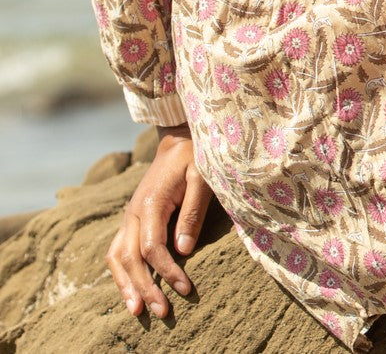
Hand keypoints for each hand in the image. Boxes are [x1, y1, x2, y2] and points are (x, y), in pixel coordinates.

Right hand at [107, 123, 213, 319]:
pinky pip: (118, 251)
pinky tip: (130, 290)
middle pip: (130, 259)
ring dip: (125, 285)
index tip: (185, 289)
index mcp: (150, 204)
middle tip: (160, 312)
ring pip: (117, 258)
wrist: (179, 139)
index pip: (153, 248)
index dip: (167, 271)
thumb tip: (183, 250)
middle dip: (144, 288)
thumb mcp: (201, 177)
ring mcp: (129, 217)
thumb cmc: (195, 156)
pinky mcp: (131, 219)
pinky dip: (122, 273)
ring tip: (136, 311)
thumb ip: (193, 212)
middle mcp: (133, 213)